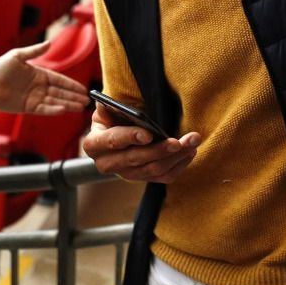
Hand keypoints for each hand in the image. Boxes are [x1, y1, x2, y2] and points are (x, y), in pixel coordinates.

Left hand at [0, 42, 89, 114]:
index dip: (72, 85)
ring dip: (68, 104)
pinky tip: (64, 110)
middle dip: (74, 96)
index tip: (83, 89)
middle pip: (60, 92)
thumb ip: (34, 51)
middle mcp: (39, 87)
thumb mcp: (16, 56)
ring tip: (81, 107)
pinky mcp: (28, 107)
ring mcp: (34, 97)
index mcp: (39, 74)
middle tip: (87, 100)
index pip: (59, 80)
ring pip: (55, 101)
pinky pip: (44, 109)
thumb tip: (49, 43)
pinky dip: (53, 110)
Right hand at [81, 106, 200, 183]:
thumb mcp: (105, 110)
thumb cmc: (111, 118)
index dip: (130, 137)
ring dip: (175, 157)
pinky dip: (179, 165)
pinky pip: (163, 177)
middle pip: (136, 160)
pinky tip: (190, 152)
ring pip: (153, 170)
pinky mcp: (142, 179)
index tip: (149, 134)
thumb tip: (113, 105)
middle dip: (159, 150)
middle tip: (178, 142)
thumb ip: (108, 107)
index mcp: (94, 144)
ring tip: (191, 142)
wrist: (115, 134)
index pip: (112, 142)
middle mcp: (106, 164)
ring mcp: (125, 174)